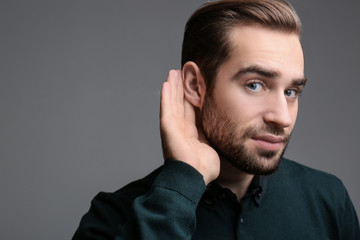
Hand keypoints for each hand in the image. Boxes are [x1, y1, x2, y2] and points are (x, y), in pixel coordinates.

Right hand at [160, 70, 219, 184]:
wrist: (195, 177)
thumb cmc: (203, 168)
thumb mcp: (212, 146)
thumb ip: (212, 135)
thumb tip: (220, 127)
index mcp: (190, 133)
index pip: (191, 111)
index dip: (193, 97)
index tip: (195, 85)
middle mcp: (180, 128)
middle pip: (180, 103)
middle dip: (181, 88)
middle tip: (182, 73)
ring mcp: (173, 127)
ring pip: (173, 102)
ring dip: (173, 87)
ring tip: (173, 72)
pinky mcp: (167, 127)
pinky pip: (166, 108)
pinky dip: (166, 95)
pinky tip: (166, 83)